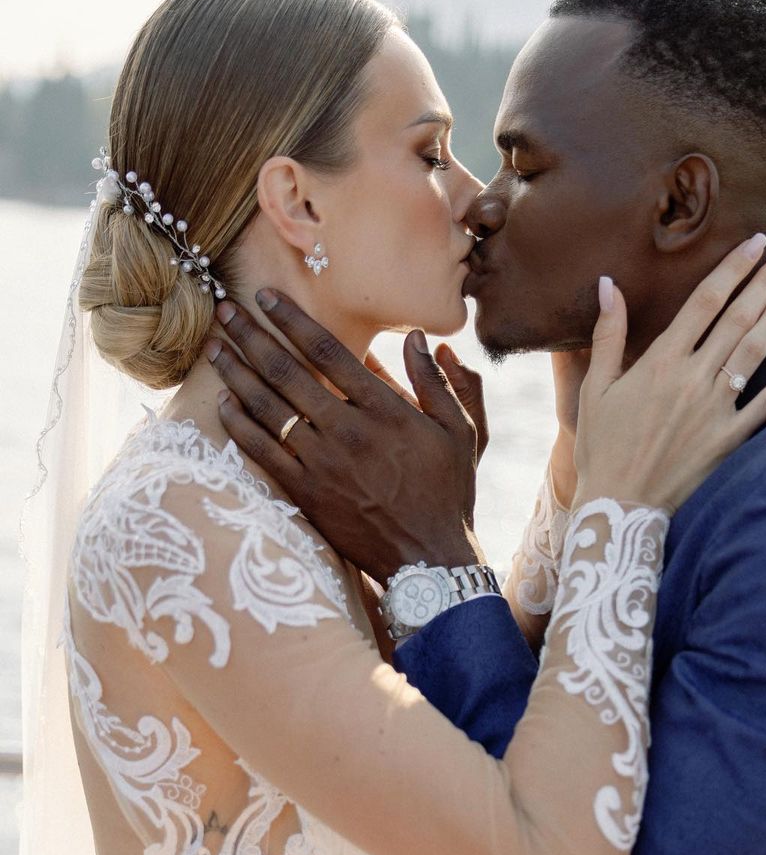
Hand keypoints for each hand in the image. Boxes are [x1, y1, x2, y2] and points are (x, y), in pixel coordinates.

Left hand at [207, 289, 489, 582]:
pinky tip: (223, 404)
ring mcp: (322, 463)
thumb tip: (418, 336)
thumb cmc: (448, 492)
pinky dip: (239, 425)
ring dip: (236, 374)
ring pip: (267, 408)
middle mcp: (347, 430)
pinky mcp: (306, 493)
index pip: (328, 351)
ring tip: (215, 349)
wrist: (428, 557)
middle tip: (224, 310)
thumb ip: (439, 382)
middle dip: (251, 336)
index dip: (292, 320)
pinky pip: (262, 452)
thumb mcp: (461, 432)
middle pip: (286, 372)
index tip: (267, 297)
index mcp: (385, 410)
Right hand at [574, 240, 765, 513]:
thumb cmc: (602, 448)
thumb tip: (608, 284)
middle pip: (737, 318)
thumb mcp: (594, 389)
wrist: (620, 507)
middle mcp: (694, 378)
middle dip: (765, 280)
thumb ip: (607, 335)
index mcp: (660, 361)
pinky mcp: (732, 438)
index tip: (754, 242)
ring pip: (756, 350)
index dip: (732, 268)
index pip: (705, 302)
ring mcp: (717, 408)